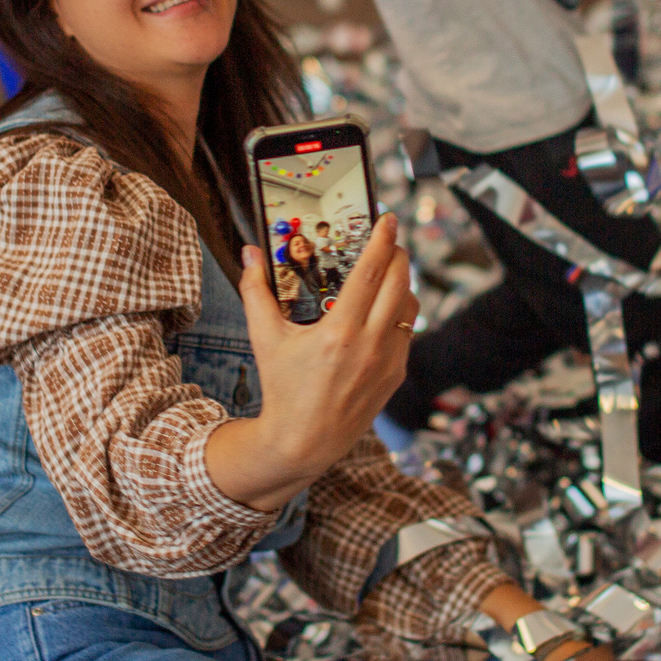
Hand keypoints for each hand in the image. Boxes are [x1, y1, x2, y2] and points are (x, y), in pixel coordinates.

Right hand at [215, 213, 416, 503]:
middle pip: (400, 281)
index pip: (371, 271)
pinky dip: (400, 311)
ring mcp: (389, 361)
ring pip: (410, 305)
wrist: (304, 442)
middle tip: (389, 238)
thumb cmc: (283, 389)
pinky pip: (408, 330)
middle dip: (398, 253)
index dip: (383, 239)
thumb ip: (255, 291)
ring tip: (388, 270)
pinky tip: (384, 307)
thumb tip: (250, 253)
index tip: (388, 219)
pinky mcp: (396, 374)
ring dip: (403, 282)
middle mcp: (371, 344)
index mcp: (340, 331)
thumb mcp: (265, 338)